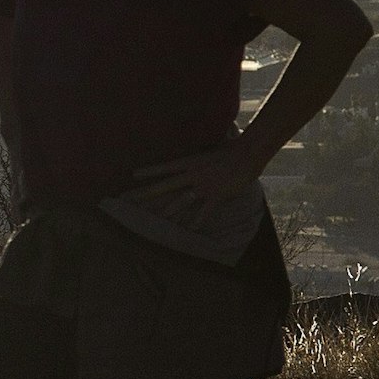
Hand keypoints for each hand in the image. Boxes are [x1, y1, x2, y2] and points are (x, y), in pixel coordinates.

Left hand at [126, 138, 261, 220]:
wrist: (247, 154)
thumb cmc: (230, 149)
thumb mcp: (208, 149)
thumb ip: (198, 154)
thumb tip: (191, 151)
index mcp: (189, 162)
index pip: (164, 167)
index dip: (149, 171)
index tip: (133, 175)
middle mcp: (192, 174)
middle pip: (165, 186)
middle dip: (147, 193)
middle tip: (131, 200)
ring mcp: (203, 186)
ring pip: (181, 201)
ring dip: (169, 211)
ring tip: (157, 218)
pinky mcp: (216, 195)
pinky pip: (204, 211)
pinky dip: (198, 221)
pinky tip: (191, 229)